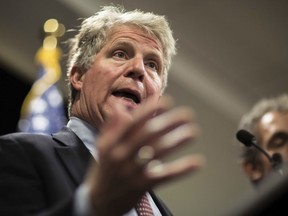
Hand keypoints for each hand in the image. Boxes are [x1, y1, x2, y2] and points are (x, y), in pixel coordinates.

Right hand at [85, 95, 204, 215]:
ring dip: (177, 140)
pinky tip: (196, 162)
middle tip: (187, 114)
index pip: (132, 123)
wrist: (99, 202)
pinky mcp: (142, 186)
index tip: (166, 102)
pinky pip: (164, 176)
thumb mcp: (103, 146)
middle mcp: (121, 155)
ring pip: (158, 152)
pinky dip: (181, 169)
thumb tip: (120, 106)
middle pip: (148, 134)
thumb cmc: (105, 169)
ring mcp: (132, 172)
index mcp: (111, 143)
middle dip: (169, 122)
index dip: (149, 111)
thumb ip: (111, 126)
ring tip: (193, 132)